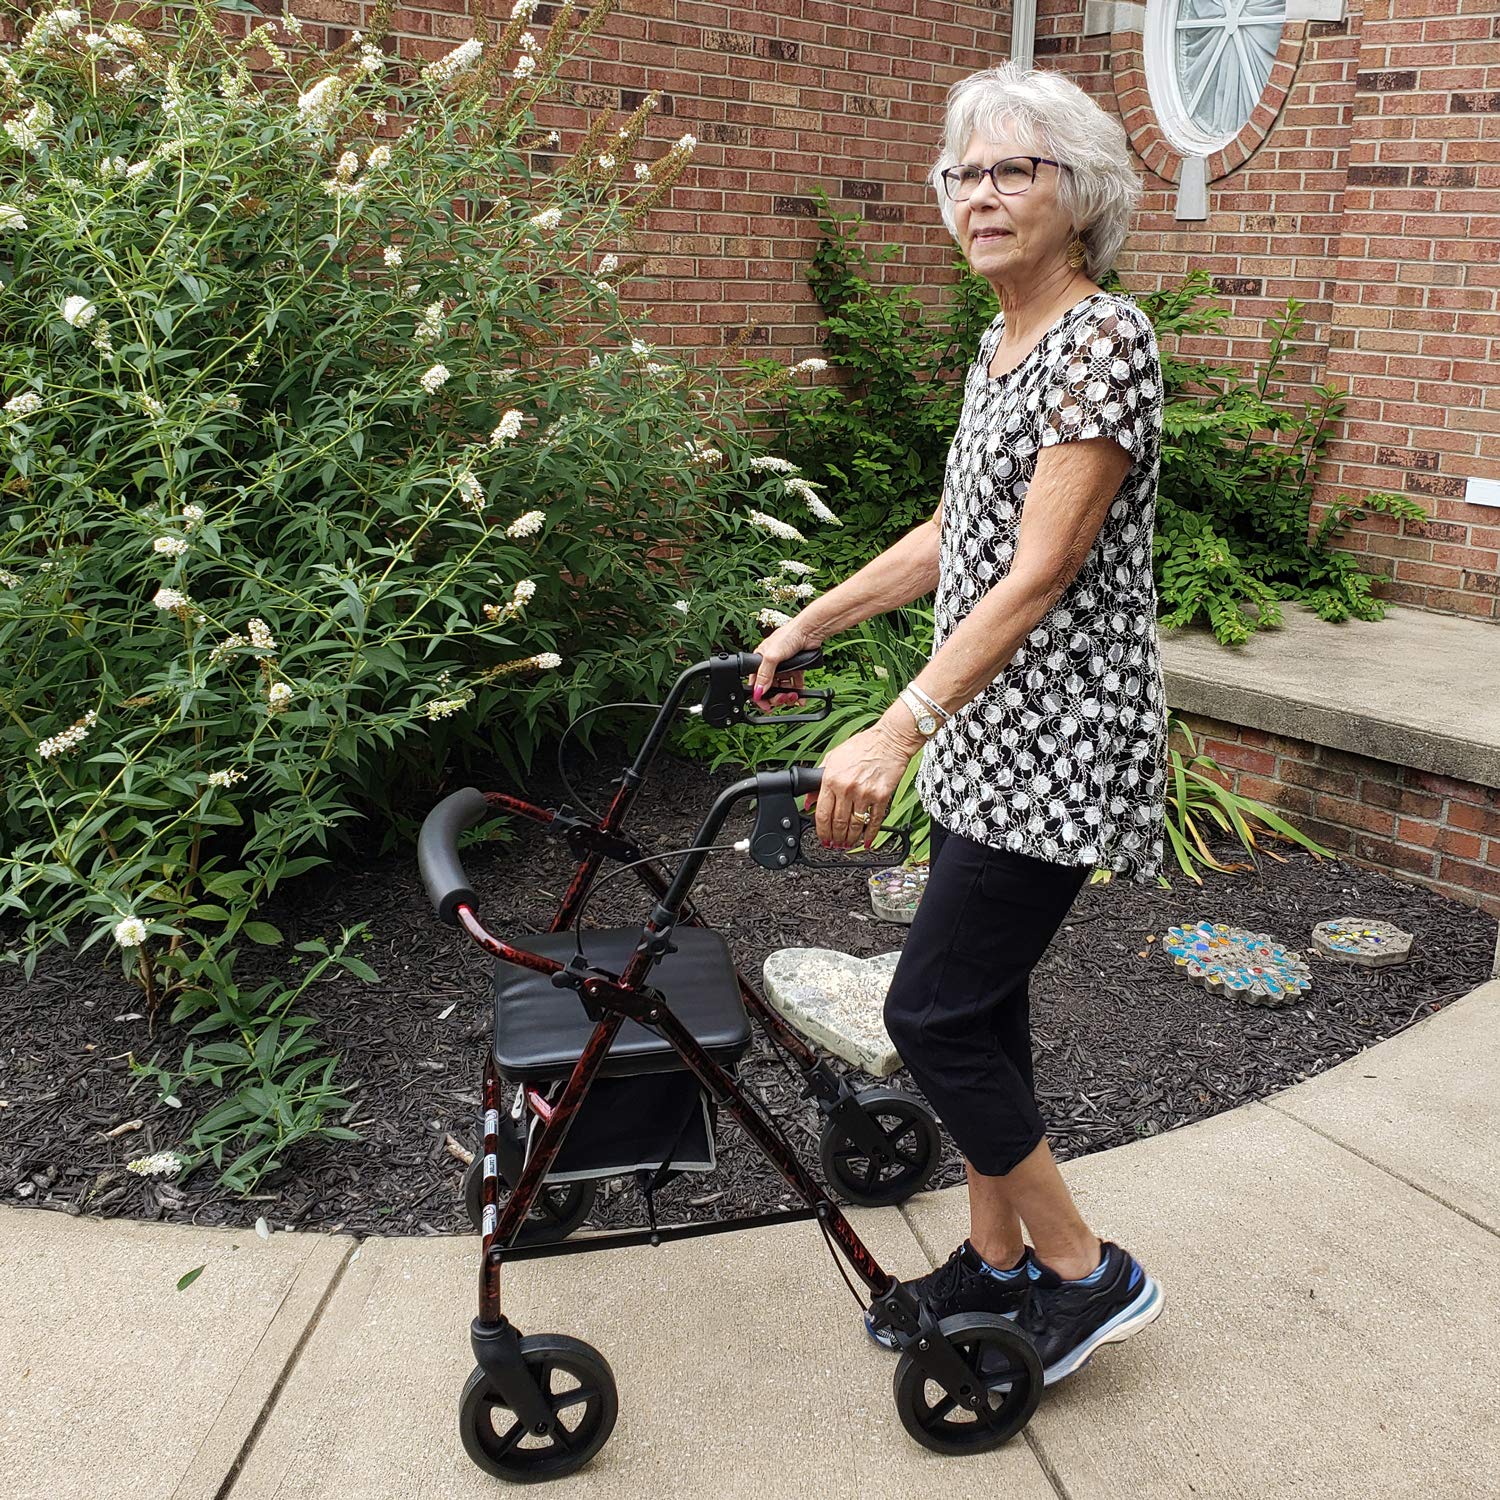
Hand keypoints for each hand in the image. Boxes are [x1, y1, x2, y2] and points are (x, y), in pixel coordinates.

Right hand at [748, 617, 821, 708]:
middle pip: (770, 688)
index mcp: (760, 661)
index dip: (760, 696)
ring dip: (787, 696)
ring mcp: (784, 668)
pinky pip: (795, 685)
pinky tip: (800, 697)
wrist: (810, 630)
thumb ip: (764, 675)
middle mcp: (771, 665)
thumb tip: (758, 691)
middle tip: (782, 700)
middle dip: (776, 697)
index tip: (766, 706)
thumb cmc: (789, 635)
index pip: (755, 683)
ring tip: (793, 697)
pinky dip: (797, 692)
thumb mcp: (772, 656)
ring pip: (783, 688)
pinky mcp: (796, 669)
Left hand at [808, 720, 922, 850]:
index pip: (822, 813)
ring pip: (855, 826)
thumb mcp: (833, 757)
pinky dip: (870, 835)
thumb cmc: (862, 746)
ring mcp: (865, 794)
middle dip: (834, 838)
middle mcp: (847, 788)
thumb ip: (818, 778)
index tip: (822, 837)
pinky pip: (874, 822)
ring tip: (846, 844)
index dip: (821, 831)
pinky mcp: (882, 797)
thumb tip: (808, 799)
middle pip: (838, 823)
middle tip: (833, 844)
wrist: (889, 740)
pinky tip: (866, 841)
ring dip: (849, 839)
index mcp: (832, 779)